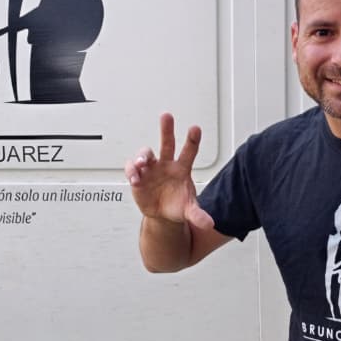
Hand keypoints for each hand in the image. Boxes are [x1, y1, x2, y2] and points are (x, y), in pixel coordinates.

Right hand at [125, 113, 213, 231]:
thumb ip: (198, 215)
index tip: (195, 128)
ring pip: (146, 154)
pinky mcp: (138, 176)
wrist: (162, 215)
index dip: (192, 140)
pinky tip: (135, 177)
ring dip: (143, 155)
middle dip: (166, 129)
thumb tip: (209, 224)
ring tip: (143, 163)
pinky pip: (132, 169)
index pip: (189, 151)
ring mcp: (151, 169)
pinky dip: (132, 171)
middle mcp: (166, 164)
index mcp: (182, 169)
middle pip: (167, 143)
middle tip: (166, 116)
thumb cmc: (177, 206)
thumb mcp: (189, 211)